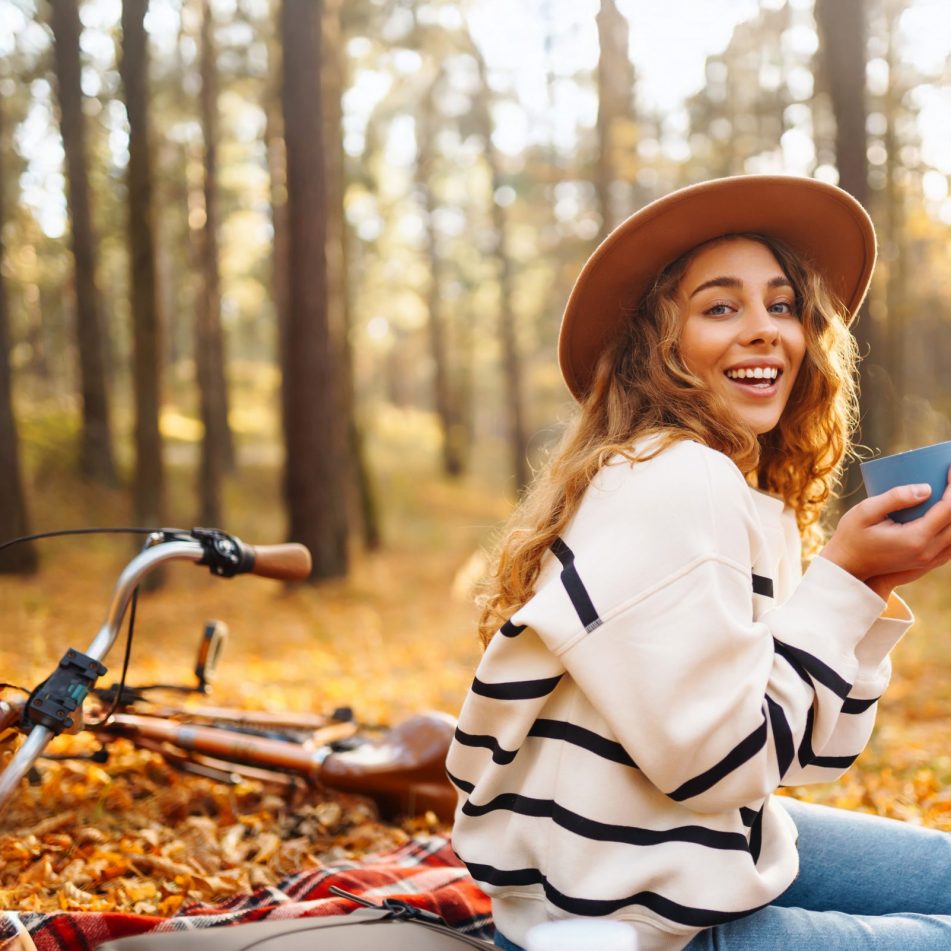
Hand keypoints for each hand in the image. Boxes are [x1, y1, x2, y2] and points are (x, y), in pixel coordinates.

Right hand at [820, 468, 950, 599]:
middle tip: (949, 479)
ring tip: (948, 494)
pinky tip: (945, 515)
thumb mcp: (865, 512)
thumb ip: (895, 498)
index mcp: (915, 538)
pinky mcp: (927, 562)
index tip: (949, 468)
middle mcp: (928, 551)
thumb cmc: (851, 536)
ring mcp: (929, 560)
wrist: (846, 566)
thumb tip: (927, 489)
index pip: (948, 509)